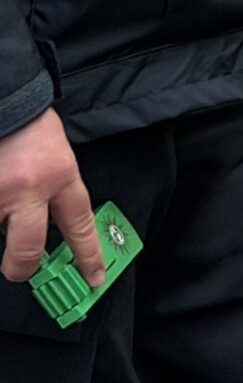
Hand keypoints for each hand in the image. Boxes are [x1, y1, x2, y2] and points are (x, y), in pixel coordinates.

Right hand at [0, 109, 100, 287]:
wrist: (7, 103)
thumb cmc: (32, 130)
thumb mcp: (58, 160)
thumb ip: (55, 195)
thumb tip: (47, 234)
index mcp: (59, 176)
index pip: (79, 225)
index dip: (87, 256)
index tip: (94, 279)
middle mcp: (28, 189)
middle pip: (27, 250)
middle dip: (21, 268)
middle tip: (21, 269)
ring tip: (4, 197)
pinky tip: (0, 187)